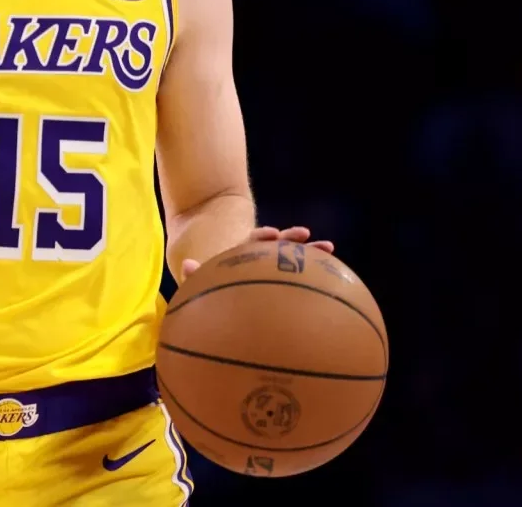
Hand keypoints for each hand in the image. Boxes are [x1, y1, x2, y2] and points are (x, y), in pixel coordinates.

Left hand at [179, 226, 334, 280]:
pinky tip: (335, 278)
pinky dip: (315, 274)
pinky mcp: (281, 280)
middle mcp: (259, 257)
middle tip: (306, 233)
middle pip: (277, 243)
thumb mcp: (203, 280)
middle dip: (291, 238)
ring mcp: (272, 268)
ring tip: (329, 247)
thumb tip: (186, 264)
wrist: (217, 286)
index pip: (252, 241)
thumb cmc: (211, 286)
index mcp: (241, 254)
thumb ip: (196, 274)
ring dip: (309, 251)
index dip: (262, 236)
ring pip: (293, 257)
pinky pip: (300, 276)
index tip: (273, 233)